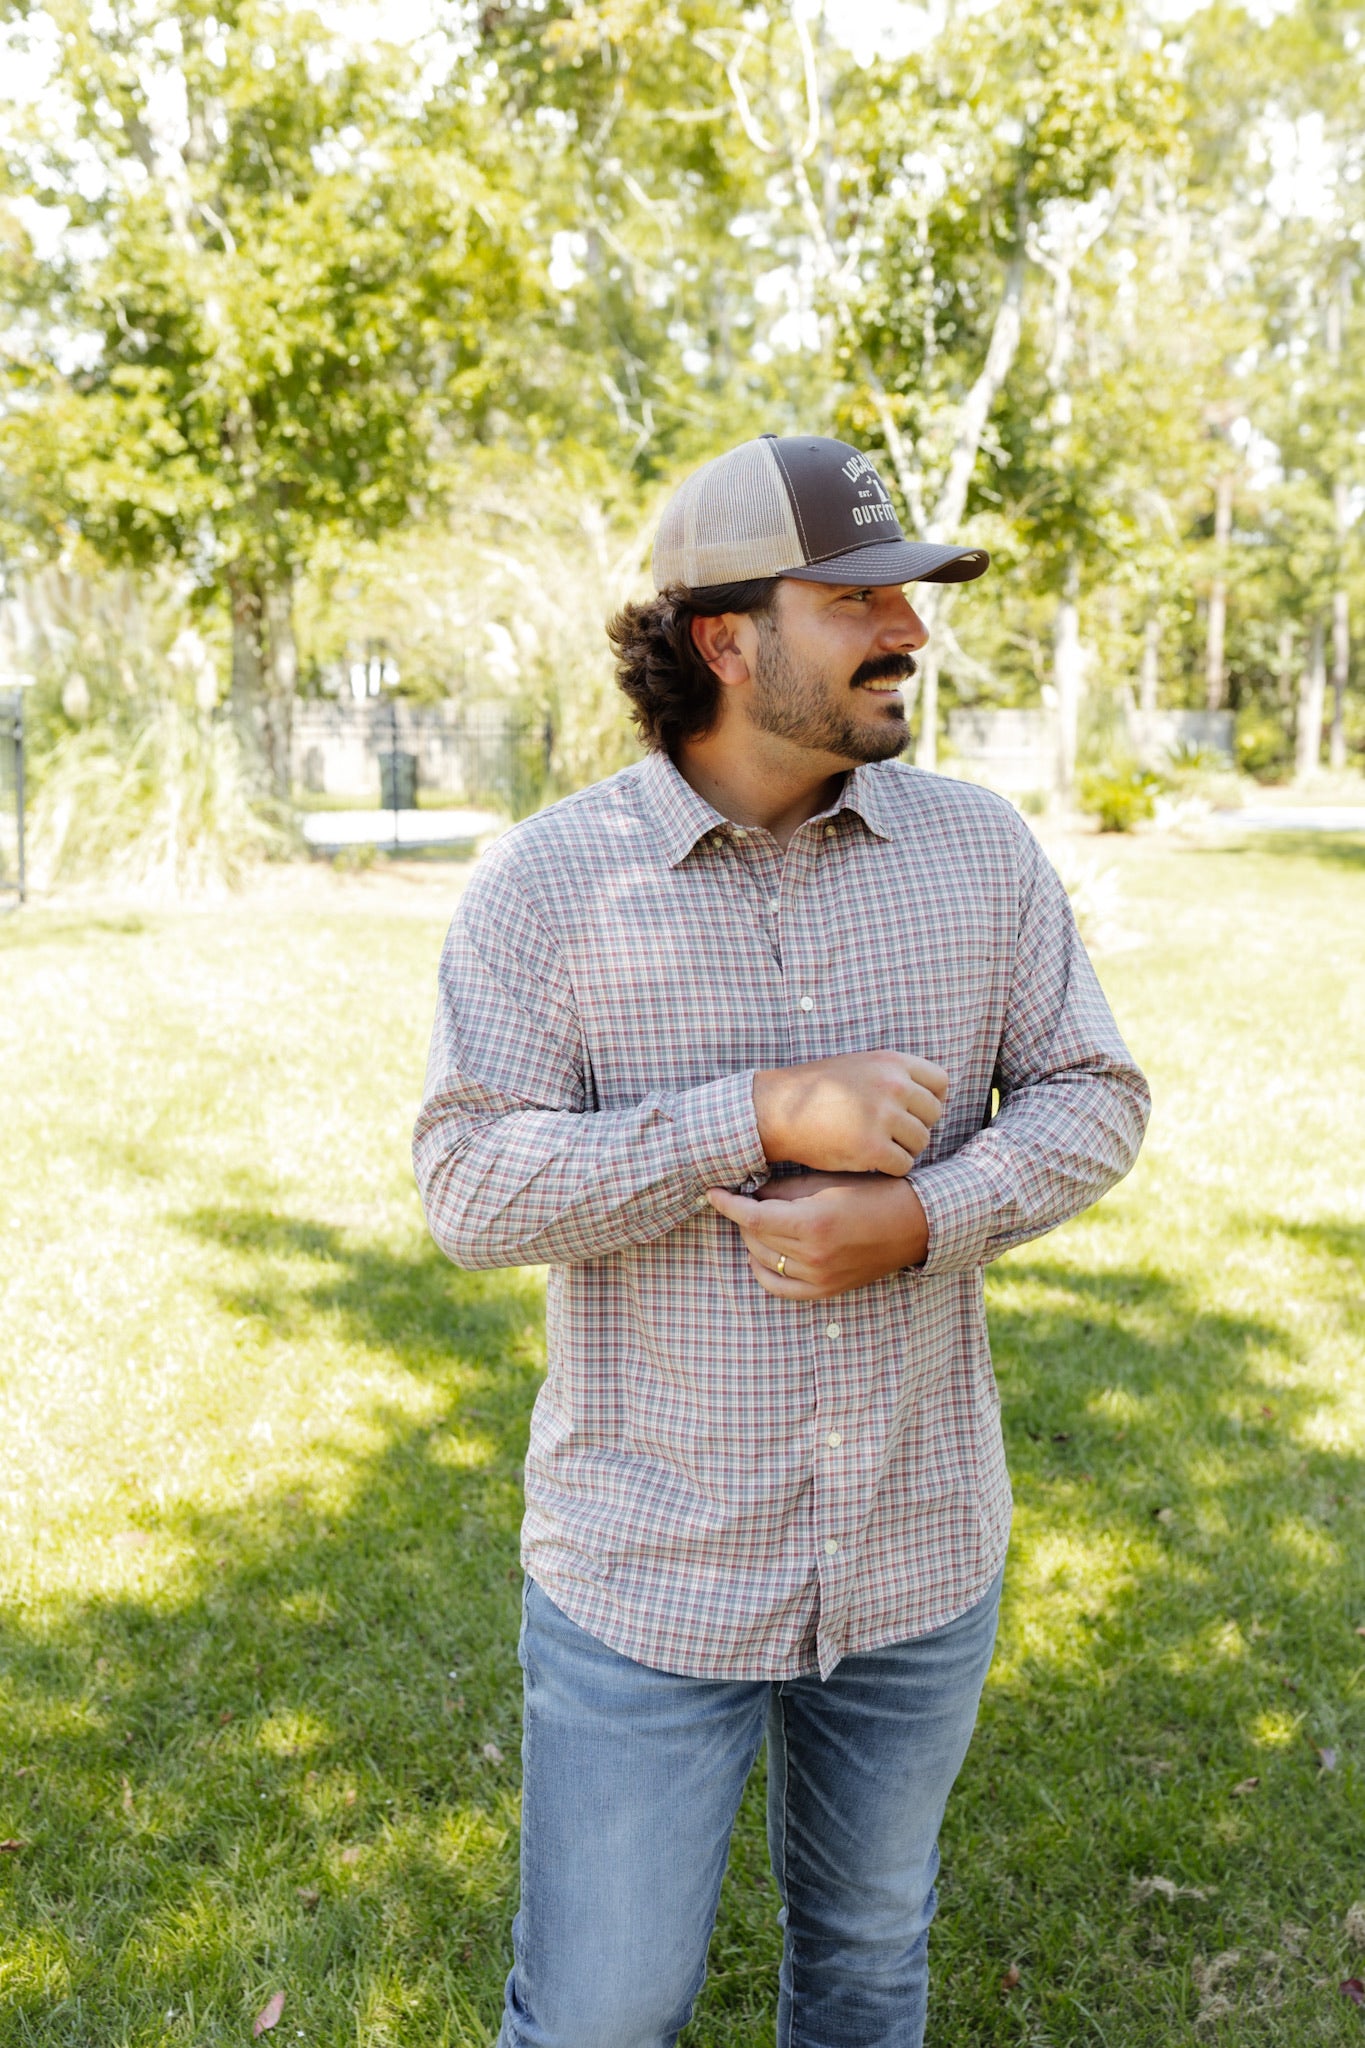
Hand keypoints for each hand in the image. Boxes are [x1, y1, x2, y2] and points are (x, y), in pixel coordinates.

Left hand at [707, 1172, 928, 1298]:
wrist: (912, 1224)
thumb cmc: (873, 1193)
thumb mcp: (828, 1181)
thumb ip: (785, 1190)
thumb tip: (751, 1192)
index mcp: (813, 1222)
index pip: (753, 1217)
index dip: (727, 1204)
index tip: (712, 1193)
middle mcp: (813, 1255)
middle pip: (755, 1238)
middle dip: (745, 1216)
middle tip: (749, 1199)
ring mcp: (819, 1277)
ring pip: (763, 1260)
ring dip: (754, 1239)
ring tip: (762, 1220)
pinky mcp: (825, 1291)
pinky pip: (778, 1287)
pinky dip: (764, 1269)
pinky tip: (764, 1252)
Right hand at [751, 1052, 948, 1175]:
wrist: (777, 1110)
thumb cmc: (816, 1091)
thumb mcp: (859, 1066)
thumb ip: (894, 1076)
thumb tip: (932, 1098)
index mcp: (891, 1062)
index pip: (940, 1083)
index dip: (930, 1101)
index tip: (912, 1112)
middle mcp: (893, 1086)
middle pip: (933, 1115)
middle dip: (916, 1127)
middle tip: (890, 1134)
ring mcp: (884, 1116)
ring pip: (920, 1142)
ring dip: (903, 1149)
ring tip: (877, 1147)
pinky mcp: (872, 1147)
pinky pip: (903, 1165)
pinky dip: (889, 1168)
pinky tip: (868, 1161)